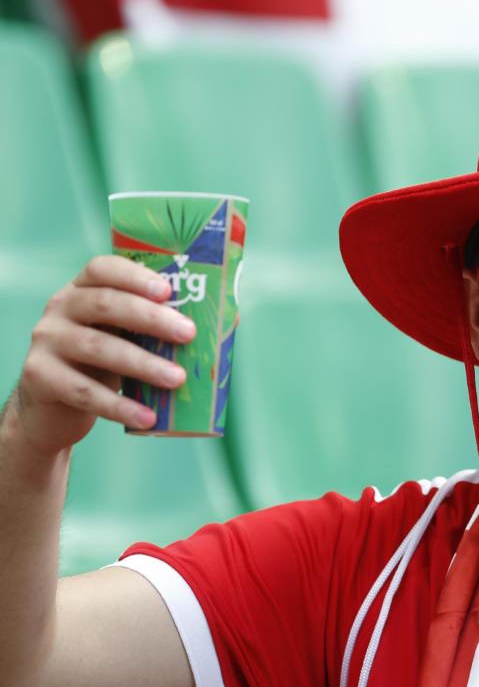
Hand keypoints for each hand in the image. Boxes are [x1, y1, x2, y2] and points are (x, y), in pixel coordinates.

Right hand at [8, 256, 195, 455]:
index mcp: (83, 289)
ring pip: (98, 348)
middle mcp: (60, 307)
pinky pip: (84, 391)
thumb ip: (162, 326)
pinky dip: (119, 406)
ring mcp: (46, 341)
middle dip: (151, 318)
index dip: (136, 276)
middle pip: (105, 304)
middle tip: (189, 334)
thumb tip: (230, 321)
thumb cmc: (107, 364)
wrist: (54, 408)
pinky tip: (148, 417)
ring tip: (177, 379)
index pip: (103, 269)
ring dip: (143, 364)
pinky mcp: (39, 377)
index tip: (169, 290)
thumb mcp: (128, 338)